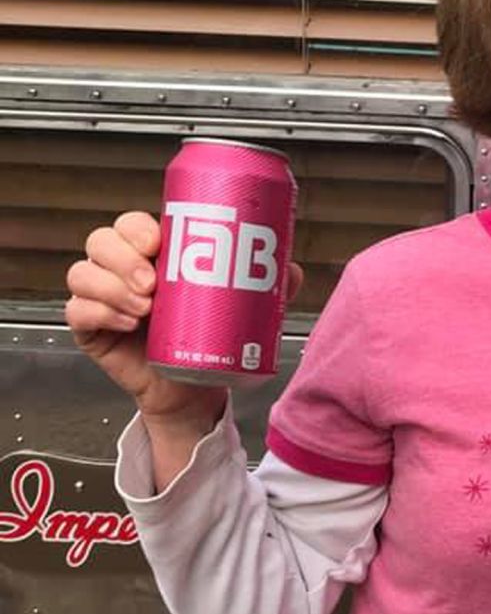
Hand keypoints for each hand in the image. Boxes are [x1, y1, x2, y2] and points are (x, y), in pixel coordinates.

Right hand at [65, 210, 302, 424]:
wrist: (196, 389)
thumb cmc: (211, 338)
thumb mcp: (243, 309)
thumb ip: (268, 286)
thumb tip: (290, 269)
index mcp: (155, 254)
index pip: (133, 224)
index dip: (138, 226)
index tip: (158, 240)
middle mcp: (124, 269)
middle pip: (102, 240)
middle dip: (123, 256)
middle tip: (153, 282)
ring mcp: (103, 297)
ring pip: (83, 272)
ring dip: (110, 285)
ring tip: (143, 308)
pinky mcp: (91, 329)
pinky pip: (77, 310)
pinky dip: (97, 311)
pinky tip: (125, 322)